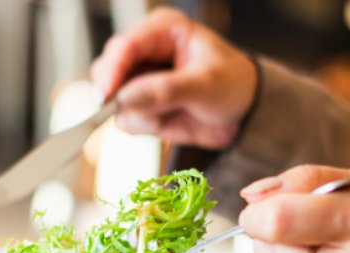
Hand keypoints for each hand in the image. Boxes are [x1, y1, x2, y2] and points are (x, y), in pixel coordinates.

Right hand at [91, 7, 256, 148]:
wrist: (244, 115)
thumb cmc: (233, 86)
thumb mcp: (206, 84)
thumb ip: (166, 90)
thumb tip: (126, 98)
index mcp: (162, 31)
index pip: (125, 46)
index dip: (111, 70)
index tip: (105, 95)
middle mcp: (146, 52)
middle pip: (107, 70)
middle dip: (119, 94)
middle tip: (136, 110)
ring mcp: (140, 80)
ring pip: (113, 99)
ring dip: (138, 113)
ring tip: (168, 114)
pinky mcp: (140, 106)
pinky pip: (125, 119)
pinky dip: (142, 126)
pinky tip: (165, 121)